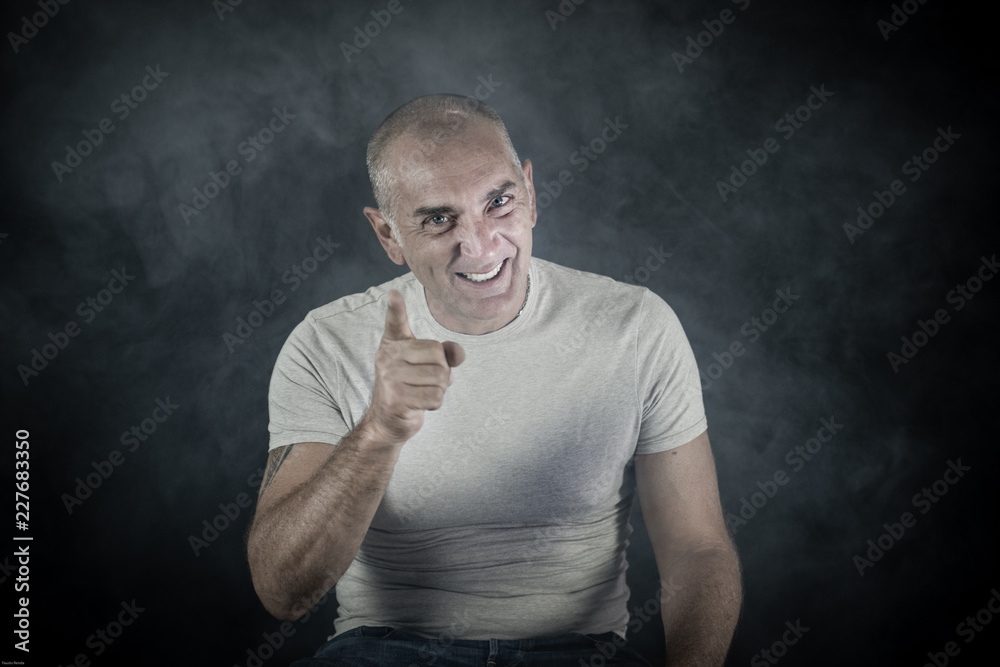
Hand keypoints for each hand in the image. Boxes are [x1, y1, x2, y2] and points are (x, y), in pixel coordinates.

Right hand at [363, 289, 464, 444]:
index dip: (396, 307)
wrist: (387, 421)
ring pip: (440, 378)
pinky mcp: (396, 399)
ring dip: (439, 390)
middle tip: (425, 382)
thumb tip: (459, 353)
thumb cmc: (411, 387)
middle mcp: (388, 357)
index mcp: (393, 344)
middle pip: (439, 356)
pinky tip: (420, 404)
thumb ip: (446, 354)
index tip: (393, 294)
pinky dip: (435, 403)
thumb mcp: (427, 366)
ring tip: (422, 393)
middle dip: (442, 372)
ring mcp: (390, 378)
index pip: (395, 322)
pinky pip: (436, 397)